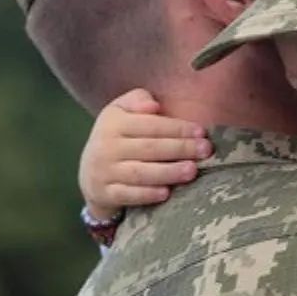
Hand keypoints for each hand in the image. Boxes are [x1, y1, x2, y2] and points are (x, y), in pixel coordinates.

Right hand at [78, 88, 212, 218]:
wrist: (91, 173)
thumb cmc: (118, 137)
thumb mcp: (120, 112)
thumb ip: (137, 100)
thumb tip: (153, 105)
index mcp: (112, 123)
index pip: (150, 125)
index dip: (177, 128)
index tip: (201, 132)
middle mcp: (105, 147)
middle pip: (149, 148)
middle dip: (180, 148)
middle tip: (206, 150)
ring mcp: (104, 172)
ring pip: (139, 172)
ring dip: (168, 172)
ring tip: (193, 171)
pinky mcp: (105, 193)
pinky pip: (127, 195)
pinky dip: (147, 194)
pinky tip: (167, 193)